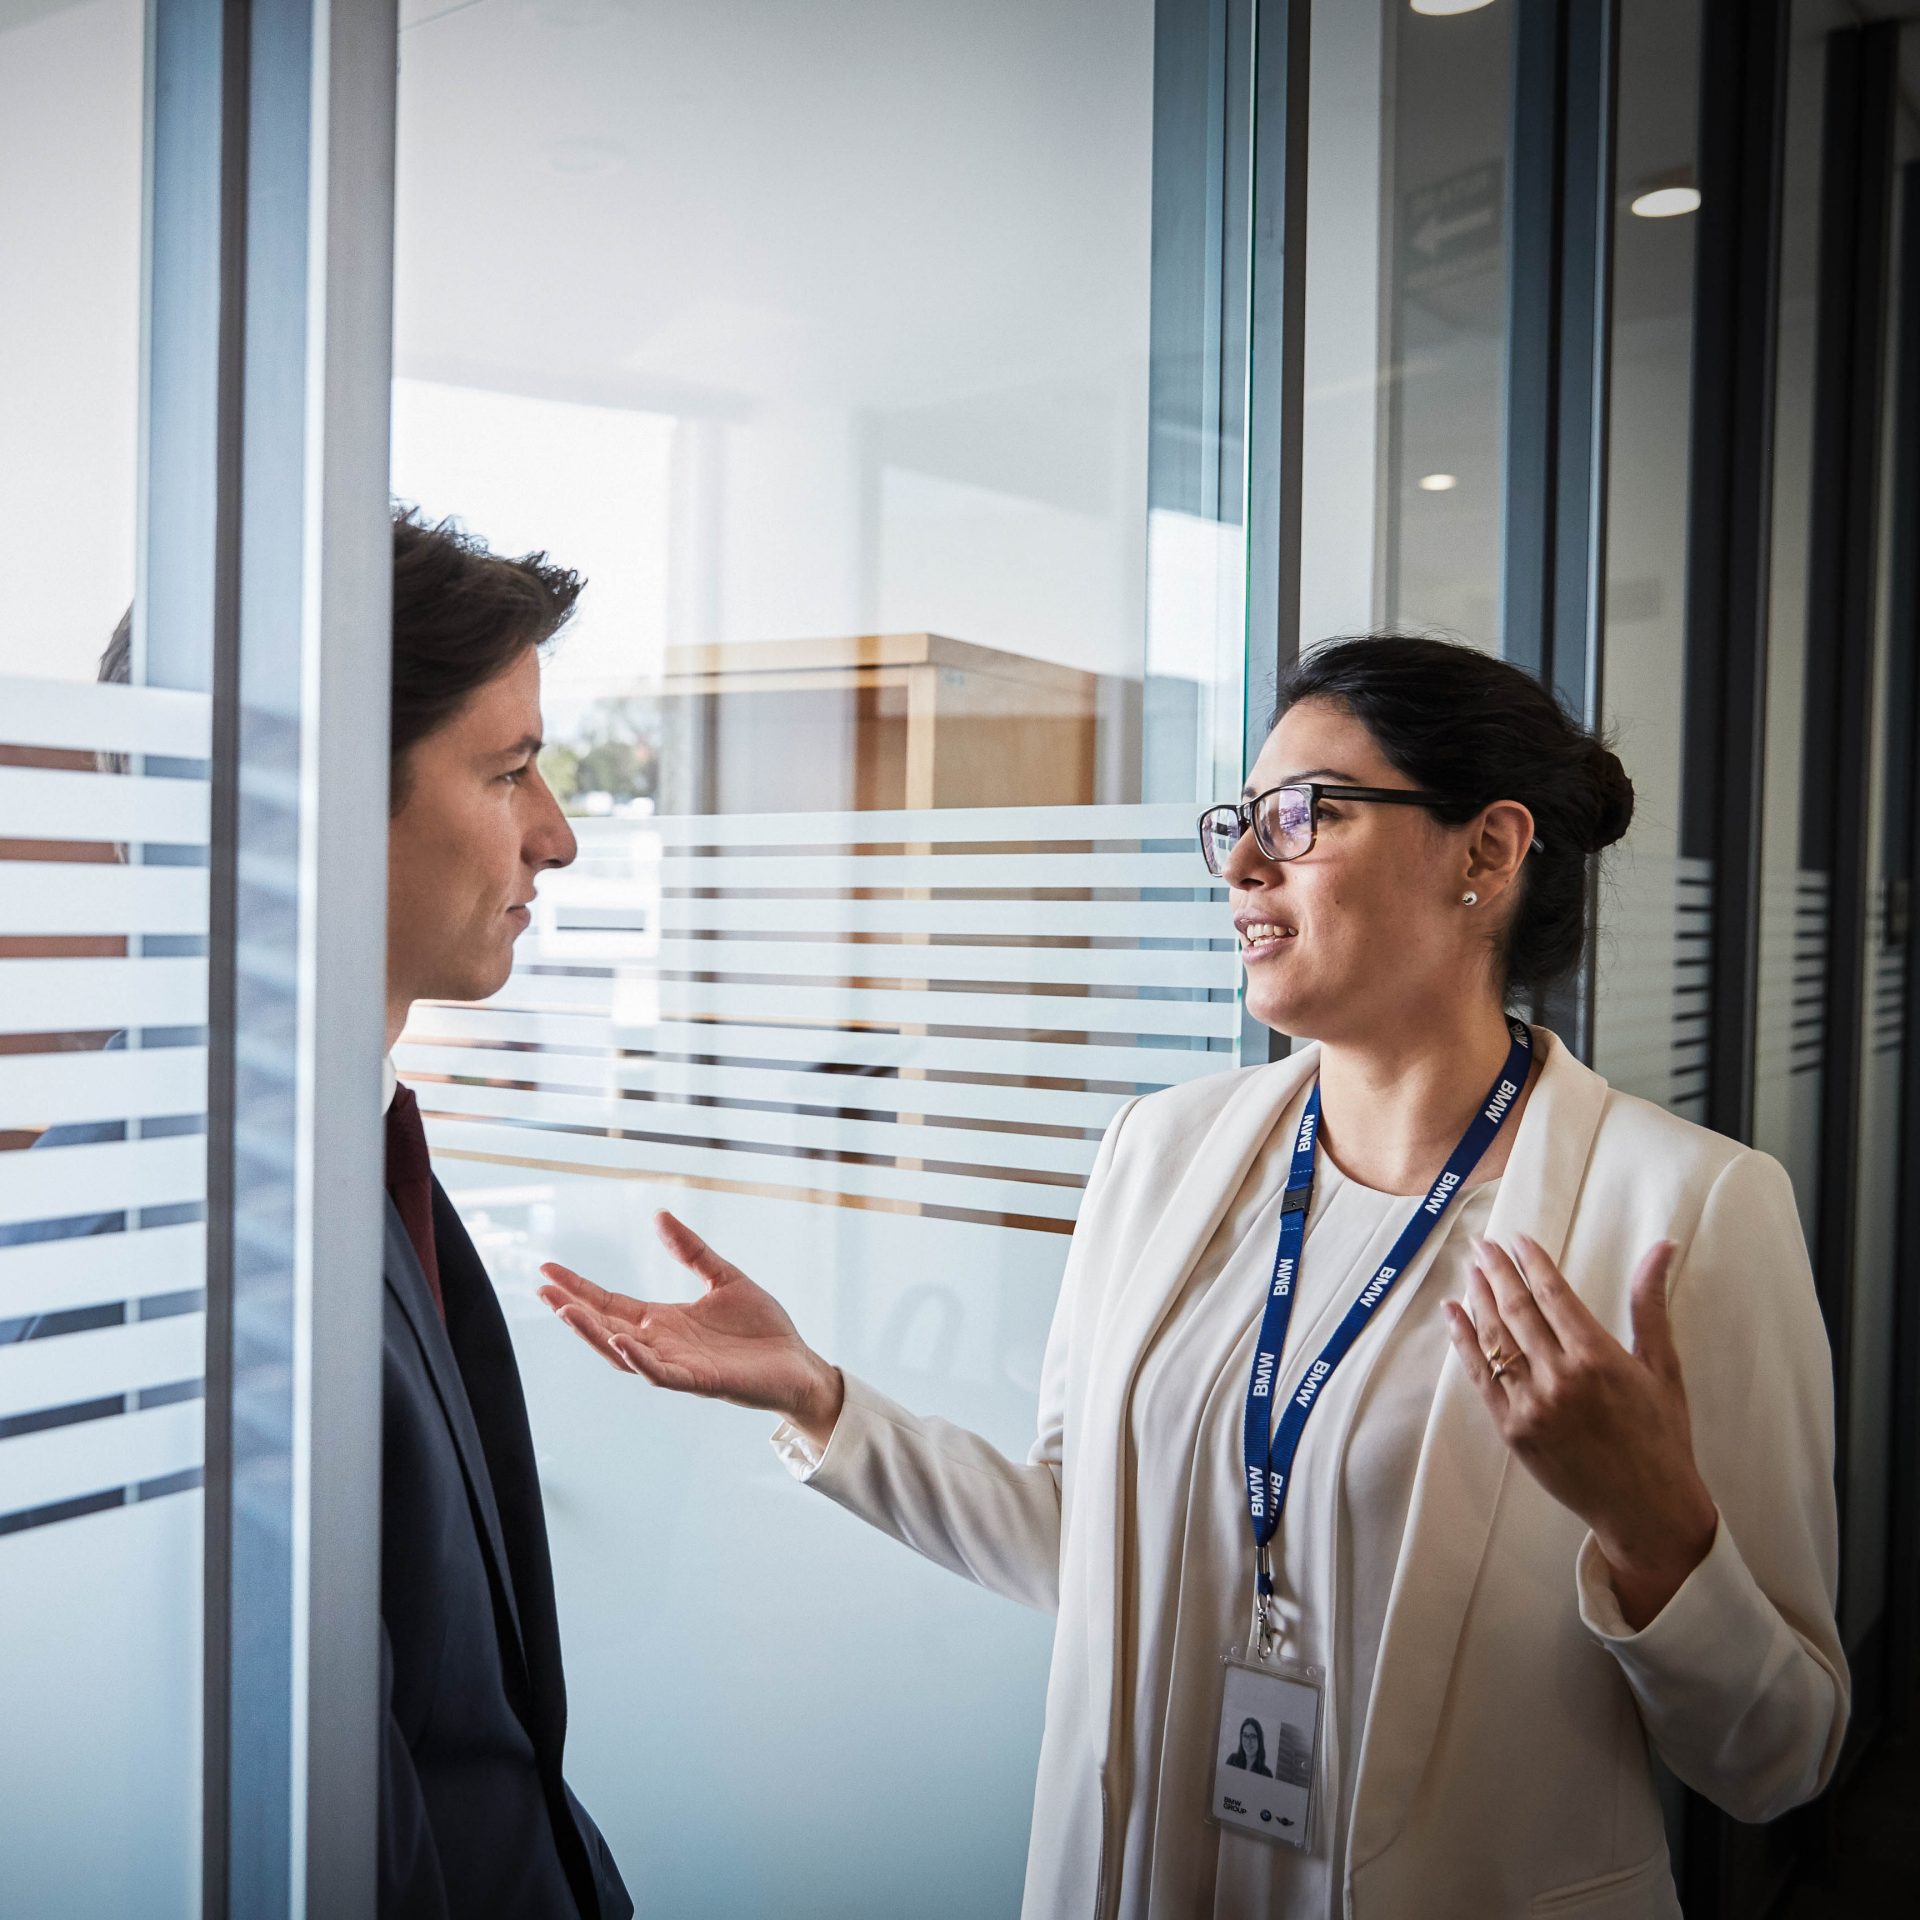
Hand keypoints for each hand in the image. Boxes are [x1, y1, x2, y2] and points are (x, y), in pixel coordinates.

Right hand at [538, 1211, 845, 1445]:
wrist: (798, 1363)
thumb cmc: (762, 1329)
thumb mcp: (723, 1278)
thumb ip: (691, 1251)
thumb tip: (658, 1216)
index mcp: (664, 1322)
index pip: (611, 1303)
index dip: (579, 1288)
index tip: (547, 1270)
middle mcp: (662, 1345)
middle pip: (605, 1327)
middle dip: (573, 1310)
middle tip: (543, 1289)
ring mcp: (678, 1365)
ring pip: (623, 1353)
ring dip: (593, 1334)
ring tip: (566, 1311)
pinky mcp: (700, 1381)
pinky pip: (661, 1374)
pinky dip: (638, 1359)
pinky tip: (618, 1341)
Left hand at [1442, 1232, 1718, 1630]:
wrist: (1647, 1508)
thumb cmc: (1661, 1436)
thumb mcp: (1662, 1367)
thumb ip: (1650, 1304)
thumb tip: (1663, 1246)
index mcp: (1598, 1357)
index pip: (1553, 1294)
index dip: (1532, 1262)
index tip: (1518, 1240)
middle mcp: (1560, 1377)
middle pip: (1517, 1309)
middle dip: (1497, 1271)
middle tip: (1483, 1244)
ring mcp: (1531, 1404)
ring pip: (1495, 1338)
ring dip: (1478, 1299)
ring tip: (1470, 1270)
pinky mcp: (1512, 1429)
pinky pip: (1479, 1376)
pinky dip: (1463, 1340)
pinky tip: (1453, 1314)